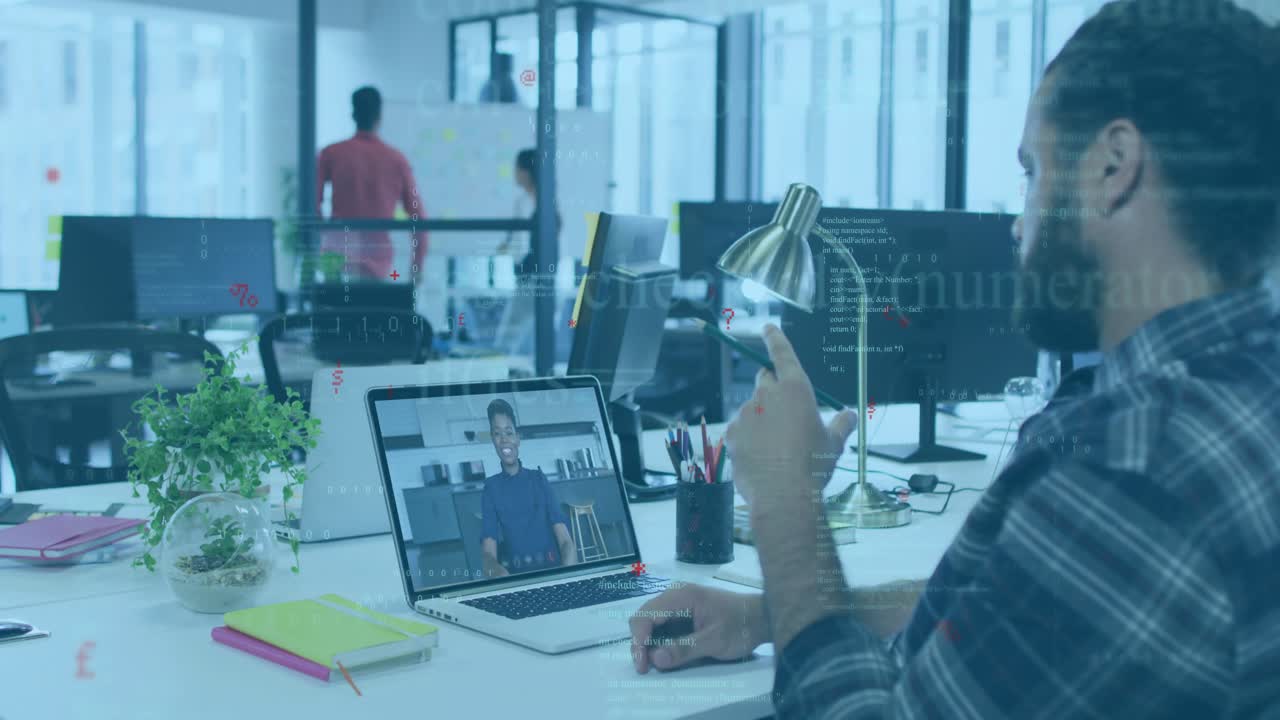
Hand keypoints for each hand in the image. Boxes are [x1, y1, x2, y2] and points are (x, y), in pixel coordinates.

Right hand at [629, 584, 767, 673]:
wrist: (761, 618)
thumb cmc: (741, 626)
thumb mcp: (715, 640)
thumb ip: (685, 648)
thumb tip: (656, 659)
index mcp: (682, 596)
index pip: (647, 614)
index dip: (639, 639)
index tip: (643, 663)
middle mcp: (676, 595)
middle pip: (644, 617)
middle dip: (640, 642)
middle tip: (645, 667)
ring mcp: (679, 604)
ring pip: (651, 622)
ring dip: (648, 643)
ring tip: (652, 663)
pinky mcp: (683, 613)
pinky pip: (663, 626)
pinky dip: (658, 641)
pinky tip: (665, 654)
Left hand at [724, 324, 856, 504]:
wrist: (784, 494)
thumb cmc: (813, 465)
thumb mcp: (835, 443)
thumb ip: (842, 423)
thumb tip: (851, 414)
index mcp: (796, 389)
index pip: (783, 354)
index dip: (775, 339)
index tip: (768, 328)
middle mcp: (767, 395)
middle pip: (765, 380)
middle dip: (773, 390)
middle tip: (785, 414)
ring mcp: (746, 413)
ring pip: (752, 408)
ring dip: (762, 419)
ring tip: (777, 449)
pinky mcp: (732, 433)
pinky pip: (740, 430)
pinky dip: (748, 438)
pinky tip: (761, 457)